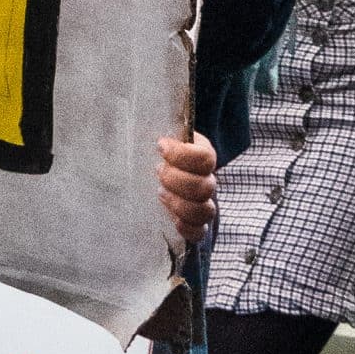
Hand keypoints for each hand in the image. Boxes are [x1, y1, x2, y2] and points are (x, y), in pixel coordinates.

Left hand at [157, 131, 216, 247]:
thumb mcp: (157, 132)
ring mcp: (203, 203)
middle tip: (157, 171)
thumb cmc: (156, 149)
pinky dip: (187, 228)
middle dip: (176, 180)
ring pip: (205, 211)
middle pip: (204, 187)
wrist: (155, 165)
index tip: (159, 147)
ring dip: (179, 204)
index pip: (205, 158)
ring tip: (160, 193)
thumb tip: (146, 121)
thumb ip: (160, 128)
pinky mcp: (194, 223)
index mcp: (202, 154)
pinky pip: (199, 232)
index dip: (182, 155)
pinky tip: (173, 220)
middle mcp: (207, 179)